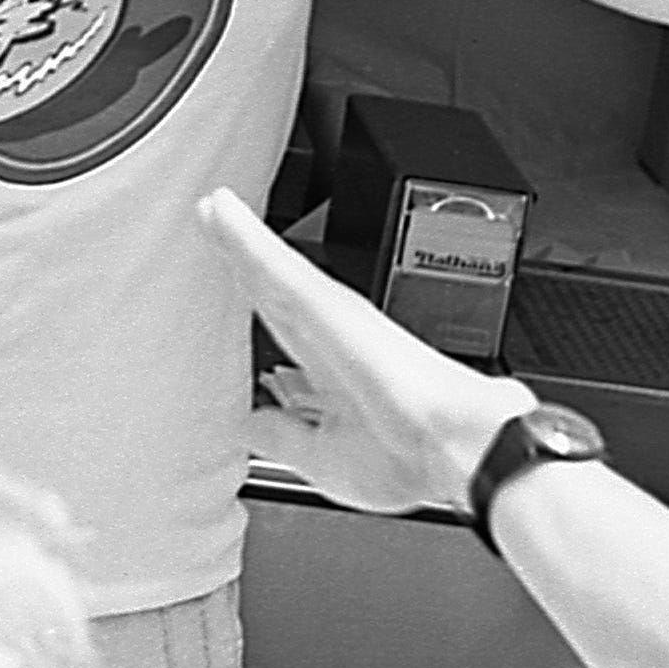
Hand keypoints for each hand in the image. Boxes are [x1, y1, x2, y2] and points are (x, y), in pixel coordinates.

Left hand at [203, 191, 533, 518]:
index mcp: (334, 375)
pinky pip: (278, 266)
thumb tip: (250, 424)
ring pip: (272, 270)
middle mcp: (331, 339)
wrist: (456, 449)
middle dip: (244, 259)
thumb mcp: (325, 458)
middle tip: (214, 223)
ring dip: (241, 239)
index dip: (259, 306)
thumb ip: (283, 437)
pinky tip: (221, 213)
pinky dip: (247, 239)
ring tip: (212, 208)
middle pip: (274, 290)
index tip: (235, 287)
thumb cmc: (414, 458)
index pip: (285, 333)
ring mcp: (331, 318)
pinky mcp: (328, 304)